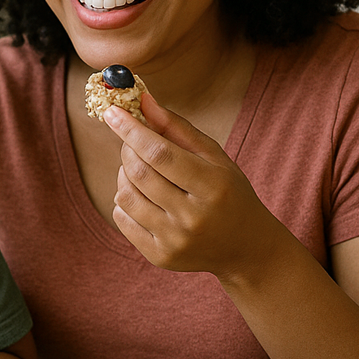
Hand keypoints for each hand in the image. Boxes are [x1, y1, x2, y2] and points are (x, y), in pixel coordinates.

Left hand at [103, 90, 298, 278]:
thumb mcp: (214, 157)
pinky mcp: (161, 257)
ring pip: (126, 195)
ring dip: (123, 174)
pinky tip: (141, 195)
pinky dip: (123, 200)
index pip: (160, 154)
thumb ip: (178, 128)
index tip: (113, 112)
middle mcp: (194, 217)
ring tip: (139, 170)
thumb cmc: (229, 193)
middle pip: (140, 173)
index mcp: (213, 186)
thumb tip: (142, 101)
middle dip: (128, 149)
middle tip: (132, 141)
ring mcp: (175, 241)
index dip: (132, 130)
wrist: (246, 248)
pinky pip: (122, 219)